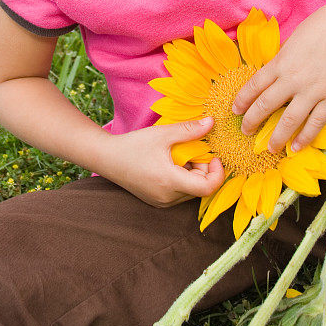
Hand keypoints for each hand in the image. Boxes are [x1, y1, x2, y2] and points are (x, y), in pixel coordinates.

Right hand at [98, 117, 224, 207]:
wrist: (107, 158)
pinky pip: (179, 193)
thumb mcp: (163, 134)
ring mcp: (162, 202)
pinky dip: (182, 178)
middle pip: (200, 188)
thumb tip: (212, 123)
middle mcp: (168, 198)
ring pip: (190, 191)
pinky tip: (170, 163)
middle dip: (202, 168)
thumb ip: (189, 129)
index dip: (217, 173)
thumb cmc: (134, 145)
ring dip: (192, 173)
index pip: (207, 188)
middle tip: (192, 148)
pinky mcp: (157, 201)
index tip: (214, 156)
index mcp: (170, 182)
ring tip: (178, 155)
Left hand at [231, 0, 325, 153]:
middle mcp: (293, 79)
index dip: (242, 101)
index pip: (254, 86)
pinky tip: (296, 147)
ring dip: (276, 137)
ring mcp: (313, 90)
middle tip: (245, 131)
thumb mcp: (292, 41)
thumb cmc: (321, 27)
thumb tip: (274, 74)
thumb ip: (282, 60)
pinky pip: (315, 123)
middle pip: (265, 105)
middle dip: (251, 121)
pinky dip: (305, 137)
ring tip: (269, 148)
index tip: (235, 110)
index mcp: (280, 62)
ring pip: (289, 120)